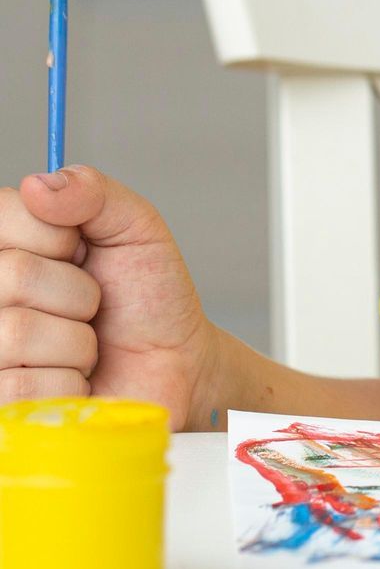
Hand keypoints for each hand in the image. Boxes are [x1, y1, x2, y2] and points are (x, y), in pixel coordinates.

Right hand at [0, 166, 217, 429]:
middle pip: (13, 275)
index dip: (56, 235)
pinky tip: (74, 382)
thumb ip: (96, 195)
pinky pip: (18, 385)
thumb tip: (39, 183)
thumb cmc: (149, 297)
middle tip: (94, 305)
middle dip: (78, 292)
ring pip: (15, 332)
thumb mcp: (136, 230)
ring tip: (86, 345)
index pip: (1, 213)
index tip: (81, 249)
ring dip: (75, 342)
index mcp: (10, 244)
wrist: (174, 365)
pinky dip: (67, 383)